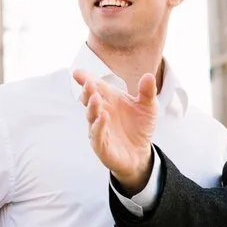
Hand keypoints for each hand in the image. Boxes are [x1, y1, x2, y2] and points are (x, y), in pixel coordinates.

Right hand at [72, 69, 156, 193]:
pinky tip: (103, 117)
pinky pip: (98, 135)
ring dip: (92, 107)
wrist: (140, 153)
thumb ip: (147, 92)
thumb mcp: (148, 108)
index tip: (78, 73)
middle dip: (87, 92)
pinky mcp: (102, 145)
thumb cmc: (139, 127)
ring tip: (95, 98)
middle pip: (90, 100)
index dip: (86, 79)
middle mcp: (101, 112)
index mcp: (109, 100)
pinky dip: (99, 126)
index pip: (96, 88)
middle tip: (88, 84)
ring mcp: (99, 129)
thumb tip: (149, 76)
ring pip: (91, 117)